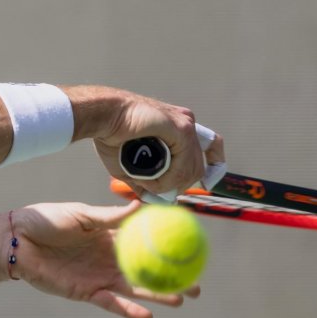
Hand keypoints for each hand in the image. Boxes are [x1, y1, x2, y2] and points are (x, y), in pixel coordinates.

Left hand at [8, 201, 197, 317]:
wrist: (18, 240)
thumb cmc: (46, 220)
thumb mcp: (81, 214)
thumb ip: (109, 215)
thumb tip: (142, 205)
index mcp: (110, 235)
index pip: (145, 239)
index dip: (166, 243)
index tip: (191, 245)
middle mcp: (110, 257)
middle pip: (148, 269)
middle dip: (172, 276)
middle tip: (198, 282)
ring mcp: (100, 276)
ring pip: (136, 288)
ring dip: (159, 294)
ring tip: (183, 298)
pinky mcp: (87, 292)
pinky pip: (112, 303)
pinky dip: (130, 310)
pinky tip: (148, 315)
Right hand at [88, 91, 224, 195]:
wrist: (102, 116)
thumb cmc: (111, 135)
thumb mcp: (130, 166)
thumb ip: (145, 182)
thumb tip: (156, 200)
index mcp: (178, 126)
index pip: (211, 146)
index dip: (214, 166)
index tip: (207, 183)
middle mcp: (186, 123)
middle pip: (200, 165)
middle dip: (182, 184)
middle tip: (161, 192)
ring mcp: (186, 124)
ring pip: (193, 168)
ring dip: (172, 184)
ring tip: (151, 186)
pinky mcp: (181, 127)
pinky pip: (184, 164)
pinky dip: (170, 178)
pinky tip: (155, 181)